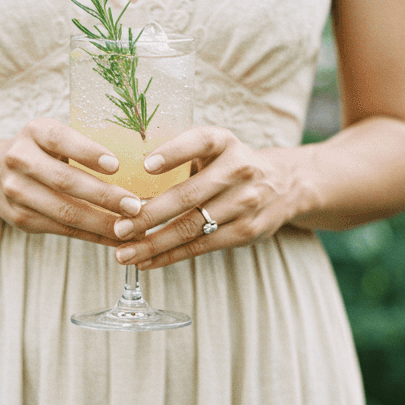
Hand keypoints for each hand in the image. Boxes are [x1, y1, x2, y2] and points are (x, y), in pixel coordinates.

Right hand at [0, 118, 144, 245]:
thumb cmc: (43, 153)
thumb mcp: (54, 137)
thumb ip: (84, 145)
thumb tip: (140, 165)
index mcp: (34, 132)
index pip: (59, 139)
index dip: (87, 152)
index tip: (116, 165)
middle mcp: (19, 159)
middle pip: (64, 180)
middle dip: (104, 196)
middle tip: (135, 206)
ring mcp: (16, 191)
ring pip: (64, 211)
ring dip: (102, 222)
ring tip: (132, 227)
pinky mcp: (21, 219)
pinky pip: (63, 230)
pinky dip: (94, 236)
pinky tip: (116, 238)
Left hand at [109, 127, 307, 268]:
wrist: (285, 184)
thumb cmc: (231, 165)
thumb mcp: (215, 148)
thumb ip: (181, 155)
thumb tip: (123, 177)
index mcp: (224, 143)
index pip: (199, 142)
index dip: (173, 153)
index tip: (146, 166)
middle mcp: (238, 170)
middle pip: (188, 195)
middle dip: (149, 215)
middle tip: (119, 227)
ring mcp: (244, 203)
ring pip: (192, 226)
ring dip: (154, 243)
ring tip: (125, 252)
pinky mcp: (245, 232)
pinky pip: (201, 247)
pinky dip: (170, 256)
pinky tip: (147, 261)